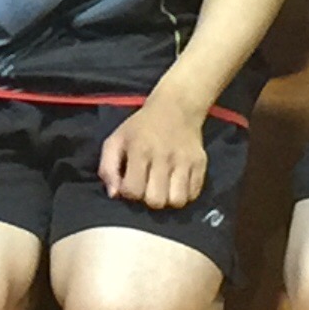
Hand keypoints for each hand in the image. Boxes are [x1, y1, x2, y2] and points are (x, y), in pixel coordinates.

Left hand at [98, 92, 211, 211]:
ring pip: (177, 201)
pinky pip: (194, 195)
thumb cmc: (141, 127)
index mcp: (140, 150)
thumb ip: (107, 169)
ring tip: (164, 188)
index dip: (129, 192)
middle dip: (149, 199)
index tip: (131, 183)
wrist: (176, 107)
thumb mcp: (116, 140)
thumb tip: (114, 195)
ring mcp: (185, 161)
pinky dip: (184, 194)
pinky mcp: (201, 163)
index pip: (133, 191)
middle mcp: (164, 156)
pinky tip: (176, 183)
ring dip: (168, 199)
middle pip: (156, 201)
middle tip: (148, 186)